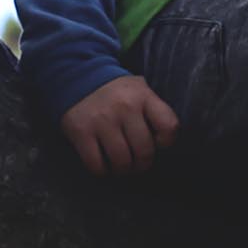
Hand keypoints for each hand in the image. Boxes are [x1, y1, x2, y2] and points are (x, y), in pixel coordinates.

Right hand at [60, 75, 179, 176]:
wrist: (78, 76)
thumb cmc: (116, 91)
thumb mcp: (140, 90)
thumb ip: (153, 111)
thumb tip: (161, 142)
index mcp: (143, 97)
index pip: (169, 126)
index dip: (166, 142)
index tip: (157, 143)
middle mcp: (124, 108)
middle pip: (144, 151)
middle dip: (143, 164)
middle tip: (137, 164)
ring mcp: (102, 121)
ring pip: (122, 161)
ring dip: (124, 170)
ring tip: (122, 168)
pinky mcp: (81, 132)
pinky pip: (96, 164)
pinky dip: (102, 171)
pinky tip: (104, 165)